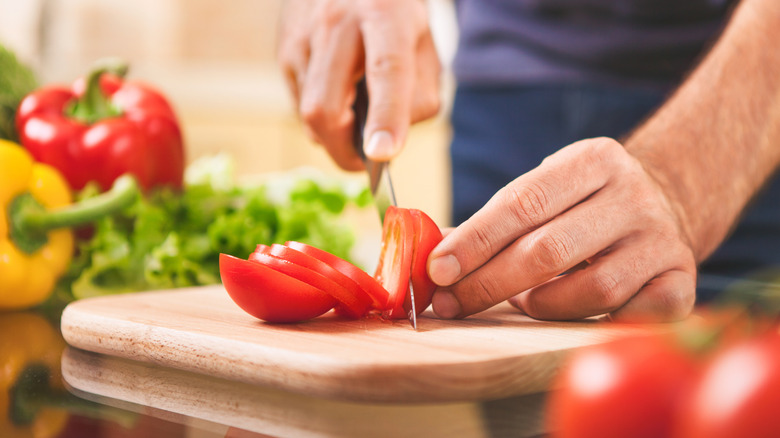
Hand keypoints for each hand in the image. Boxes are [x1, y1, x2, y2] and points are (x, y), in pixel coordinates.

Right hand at [277, 0, 440, 169]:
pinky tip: (339, 94)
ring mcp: (302, 35)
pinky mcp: (284, 48)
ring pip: (308, 111)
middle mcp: (336, 21)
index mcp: (384, 13)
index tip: (382, 155)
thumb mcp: (425, 43)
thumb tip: (387, 144)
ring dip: (333, 133)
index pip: (386, 71)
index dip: (386, 116)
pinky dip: (322, 114)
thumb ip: (420, 94)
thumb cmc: (396, 14)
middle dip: (342, 149)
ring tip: (357, 117)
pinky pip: (300, 102)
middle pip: (325, 107)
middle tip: (364, 162)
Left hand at [427, 138, 697, 322]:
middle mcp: (634, 195)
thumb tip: (432, 258)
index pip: (523, 203)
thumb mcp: (545, 190)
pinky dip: (592, 321)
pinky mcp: (683, 280)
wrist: (663, 203)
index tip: (436, 270)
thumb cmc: (581, 204)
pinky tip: (567, 313)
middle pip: (550, 250)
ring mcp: (663, 240)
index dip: (475, 241)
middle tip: (449, 304)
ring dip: (540, 304)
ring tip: (517, 301)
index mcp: (593, 160)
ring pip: (592, 289)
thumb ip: (494, 221)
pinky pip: (632, 315)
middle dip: (488, 282)